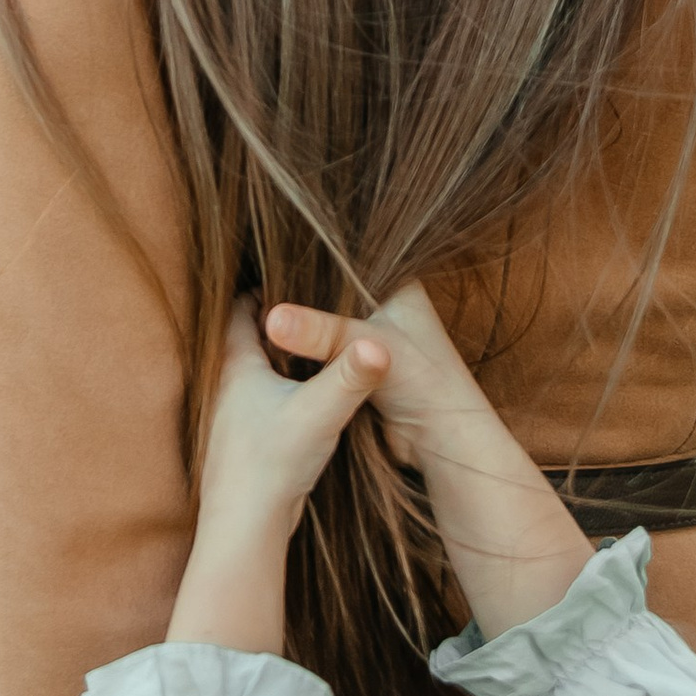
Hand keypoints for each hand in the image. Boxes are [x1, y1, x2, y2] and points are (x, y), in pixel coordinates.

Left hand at [168, 299, 388, 653]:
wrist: (244, 529)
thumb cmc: (272, 464)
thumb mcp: (321, 413)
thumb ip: (351, 376)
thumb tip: (383, 345)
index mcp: (236, 367)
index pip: (240, 309)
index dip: (263, 287)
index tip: (291, 270)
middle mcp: (226, 388)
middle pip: (246, 339)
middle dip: (275, 321)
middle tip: (308, 301)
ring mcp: (232, 418)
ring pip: (254, 374)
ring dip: (278, 359)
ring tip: (312, 344)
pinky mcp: (245, 445)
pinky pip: (262, 404)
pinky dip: (281, 392)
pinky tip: (305, 399)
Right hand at [260, 282, 584, 638]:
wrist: (445, 442)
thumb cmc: (426, 383)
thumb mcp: (367, 349)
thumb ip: (319, 331)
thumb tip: (268, 318)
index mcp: (394, 281)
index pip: (342, 256)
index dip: (306, 255)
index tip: (264, 253)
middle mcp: (383, 304)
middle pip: (326, 291)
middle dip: (294, 294)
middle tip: (250, 290)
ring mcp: (370, 338)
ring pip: (322, 325)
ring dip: (297, 328)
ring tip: (251, 315)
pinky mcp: (359, 370)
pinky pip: (322, 355)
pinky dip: (302, 354)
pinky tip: (270, 350)